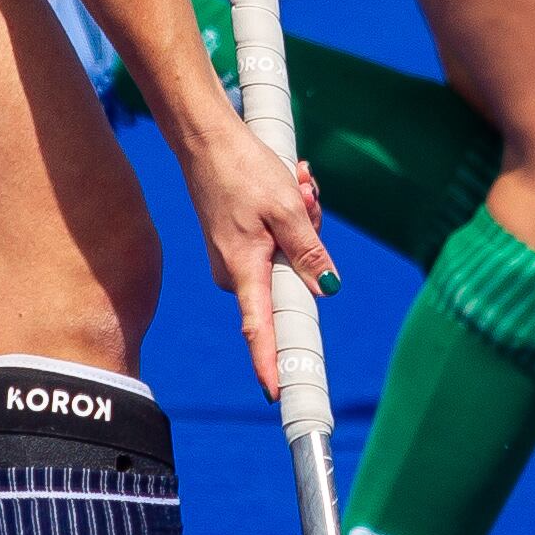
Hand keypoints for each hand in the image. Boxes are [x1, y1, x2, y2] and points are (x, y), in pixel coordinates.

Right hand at [174, 102, 336, 398]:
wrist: (206, 139)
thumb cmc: (243, 170)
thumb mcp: (288, 208)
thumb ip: (310, 251)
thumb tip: (329, 289)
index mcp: (244, 269)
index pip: (258, 329)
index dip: (269, 363)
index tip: (276, 394)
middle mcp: (235, 273)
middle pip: (290, 281)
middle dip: (311, 244)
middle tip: (307, 198)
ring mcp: (235, 259)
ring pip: (287, 258)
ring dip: (303, 224)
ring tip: (296, 185)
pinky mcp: (237, 245)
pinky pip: (276, 244)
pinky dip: (289, 218)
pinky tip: (291, 186)